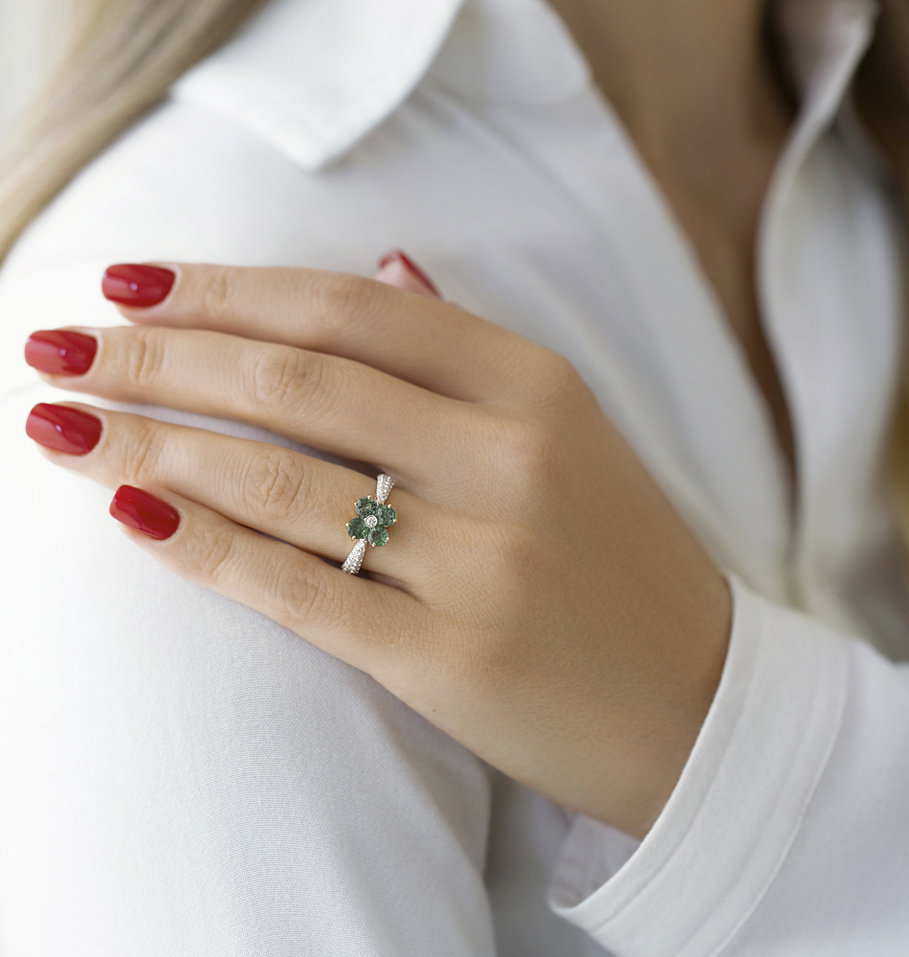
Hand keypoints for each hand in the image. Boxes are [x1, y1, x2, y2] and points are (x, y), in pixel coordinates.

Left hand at [23, 253, 731, 839]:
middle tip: (59, 346)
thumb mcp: (568, 429)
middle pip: (297, 383)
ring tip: (60, 422)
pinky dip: (204, 546)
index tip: (129, 283)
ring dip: (152, 443)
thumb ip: (467, 351)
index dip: (224, 290)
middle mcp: (509, 460)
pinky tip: (131, 510)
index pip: (347, 312)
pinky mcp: (450, 659)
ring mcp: (482, 562)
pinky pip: (299, 590)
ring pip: (282, 482)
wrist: (693, 700)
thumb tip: (384, 269)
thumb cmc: (617, 557)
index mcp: (536, 387)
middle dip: (159, 358)